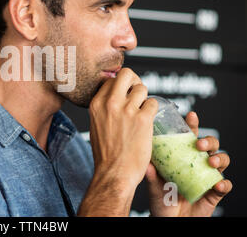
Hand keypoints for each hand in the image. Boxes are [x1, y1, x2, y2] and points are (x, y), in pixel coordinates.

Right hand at [78, 68, 157, 215]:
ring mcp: (127, 110)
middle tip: (137, 93)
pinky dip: (153, 111)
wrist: (114, 173)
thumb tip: (113, 97)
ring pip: (142, 88)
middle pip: (127, 74)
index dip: (121, 85)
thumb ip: (103, 108)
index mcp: (96, 104)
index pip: (111, 80)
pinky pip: (153, 103)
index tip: (126, 93)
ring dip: (145, 99)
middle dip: (135, 81)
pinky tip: (148, 122)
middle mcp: (110, 103)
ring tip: (143, 112)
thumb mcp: (96, 125)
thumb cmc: (105, 154)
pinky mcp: (142, 119)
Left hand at [146, 111, 231, 216]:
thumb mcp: (153, 185)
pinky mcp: (214, 193)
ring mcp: (207, 177)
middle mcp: (196, 164)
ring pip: (222, 160)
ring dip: (219, 158)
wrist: (167, 221)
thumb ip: (151, 173)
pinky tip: (217, 184)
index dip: (192, 125)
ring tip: (209, 162)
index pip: (189, 137)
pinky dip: (223, 183)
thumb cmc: (160, 199)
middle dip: (208, 141)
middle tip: (199, 144)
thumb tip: (146, 161)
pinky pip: (225, 186)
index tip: (191, 115)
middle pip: (210, 145)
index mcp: (182, 157)